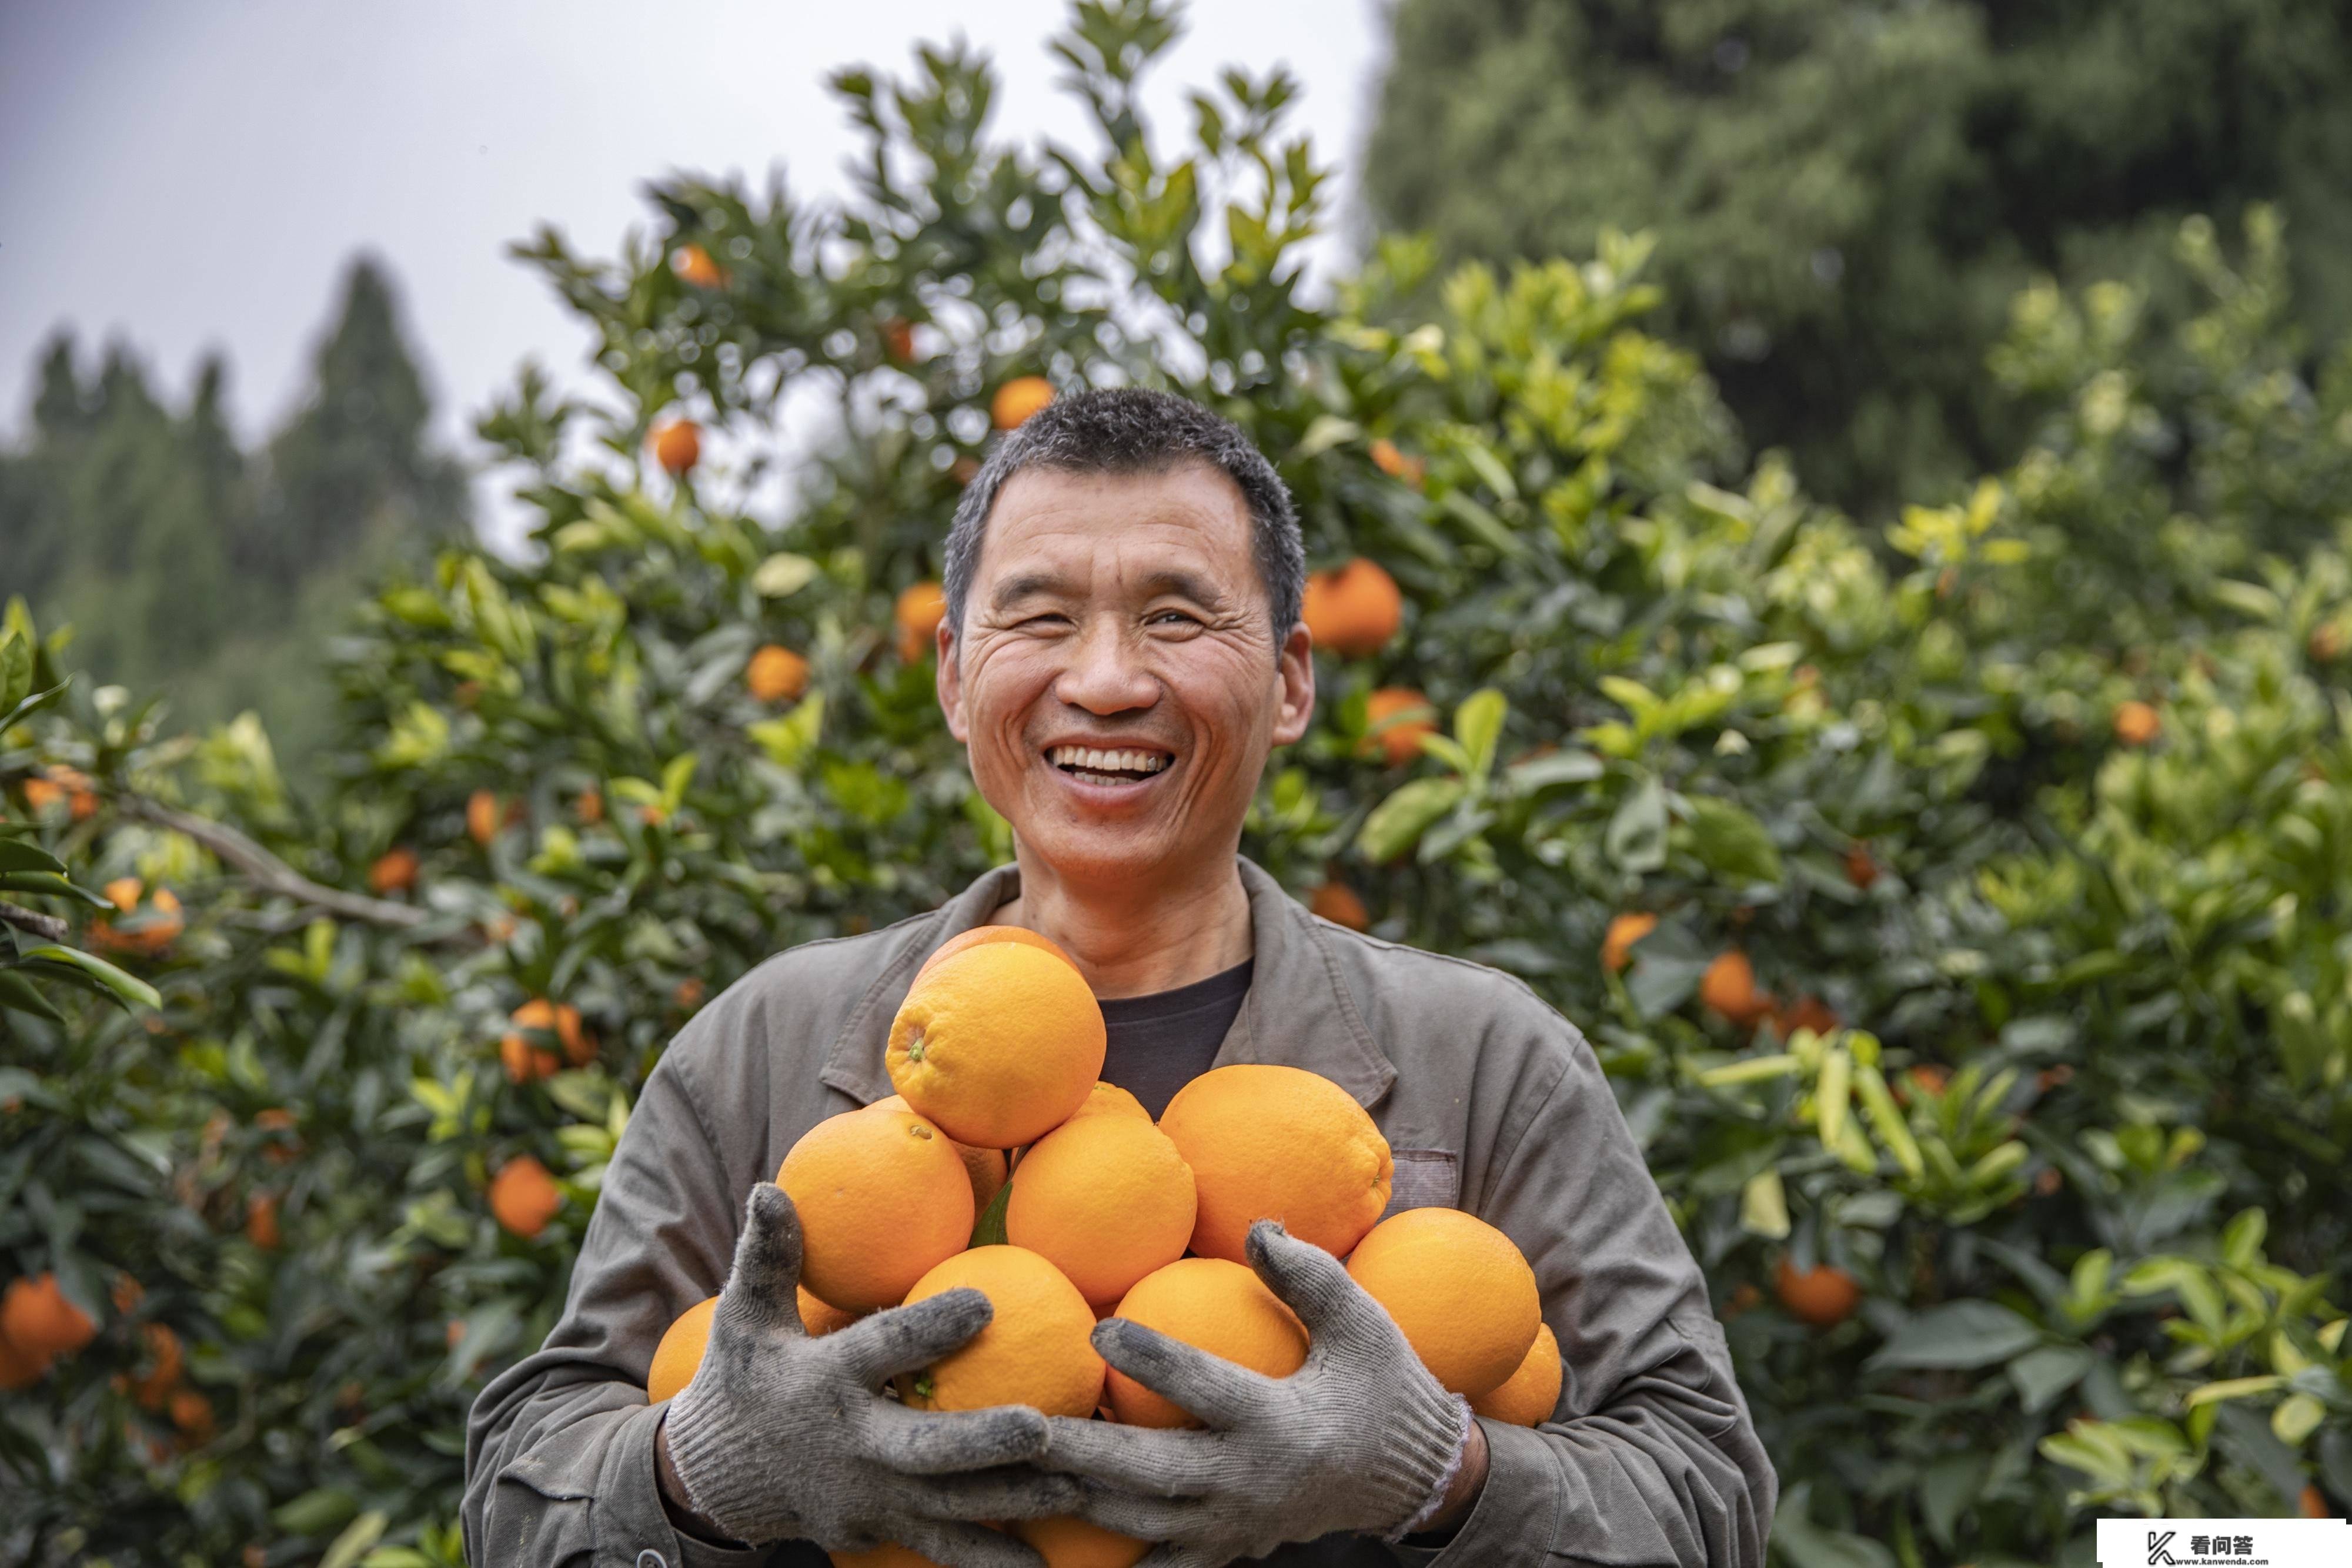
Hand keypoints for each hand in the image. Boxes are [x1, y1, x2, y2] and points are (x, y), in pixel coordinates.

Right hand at [661, 1183, 1072, 1566]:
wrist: (715, 1478)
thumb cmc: (744, 1379)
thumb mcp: (744, 1317)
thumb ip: (768, 1256)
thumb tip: (770, 1188)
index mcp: (823, 1382)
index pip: (879, 1350)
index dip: (927, 1328)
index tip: (983, 1301)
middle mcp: (851, 1445)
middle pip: (924, 1448)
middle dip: (981, 1442)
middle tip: (1042, 1427)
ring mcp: (870, 1499)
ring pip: (949, 1506)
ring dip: (1013, 1501)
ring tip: (1076, 1489)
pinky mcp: (882, 1532)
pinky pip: (943, 1550)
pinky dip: (991, 1562)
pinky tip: (1046, 1567)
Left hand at [1038, 1219, 1472, 1566]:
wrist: (1410, 1479)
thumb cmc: (1382, 1387)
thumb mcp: (1363, 1324)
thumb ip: (1310, 1278)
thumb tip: (1258, 1228)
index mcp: (1281, 1423)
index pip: (1205, 1387)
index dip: (1152, 1358)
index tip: (1097, 1327)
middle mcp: (1251, 1483)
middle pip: (1151, 1472)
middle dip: (1082, 1453)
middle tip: (1020, 1425)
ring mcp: (1236, 1526)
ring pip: (1142, 1523)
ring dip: (1079, 1499)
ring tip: (1021, 1468)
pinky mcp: (1229, 1548)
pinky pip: (1161, 1563)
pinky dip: (1112, 1558)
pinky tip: (1054, 1535)